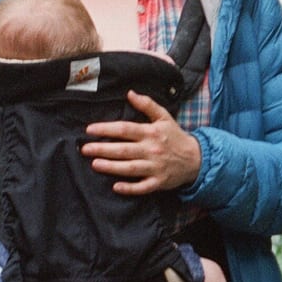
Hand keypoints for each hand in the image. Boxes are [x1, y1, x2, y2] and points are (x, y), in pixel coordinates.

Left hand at [85, 91, 202, 195]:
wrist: (196, 158)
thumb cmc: (175, 136)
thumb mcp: (164, 117)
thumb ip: (147, 104)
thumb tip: (130, 93)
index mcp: (150, 133)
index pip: (125, 129)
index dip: (106, 128)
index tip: (89, 130)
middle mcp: (151, 150)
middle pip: (123, 149)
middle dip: (103, 149)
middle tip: (85, 149)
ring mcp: (155, 167)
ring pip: (130, 168)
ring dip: (111, 167)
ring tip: (95, 164)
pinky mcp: (158, 182)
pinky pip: (142, 187)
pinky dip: (130, 188)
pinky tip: (116, 187)